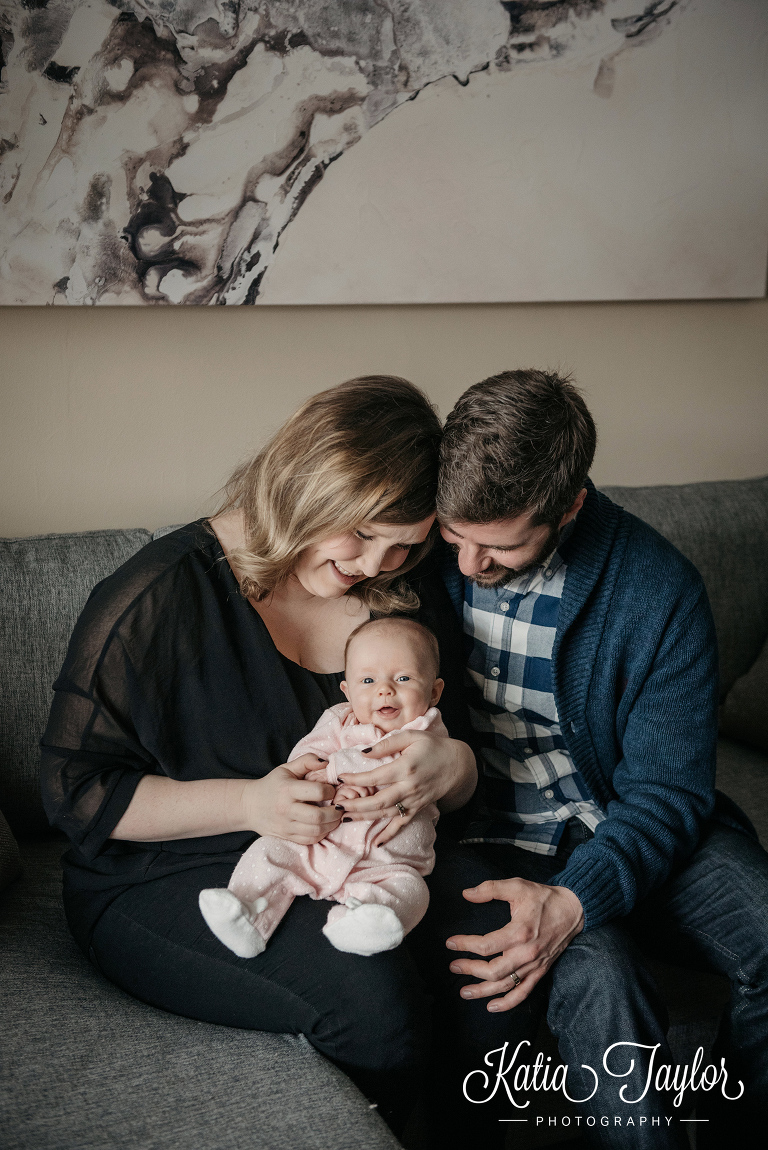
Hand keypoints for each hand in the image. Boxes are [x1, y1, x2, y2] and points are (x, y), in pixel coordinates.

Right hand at [242, 754, 341, 844]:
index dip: (330, 791)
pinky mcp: (286, 837)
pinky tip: (324, 825)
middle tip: (340, 807)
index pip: (316, 792)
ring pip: (316, 831)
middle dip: (335, 812)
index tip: (332, 790)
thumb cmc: (272, 785)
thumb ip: (307, 761)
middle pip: (318, 816)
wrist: (249, 805)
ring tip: (335, 816)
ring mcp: (286, 826)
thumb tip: (326, 762)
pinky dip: (322, 834)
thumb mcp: (286, 768)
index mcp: (287, 789)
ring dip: (331, 825)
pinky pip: (309, 840)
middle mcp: (286, 809)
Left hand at [335, 731, 475, 845]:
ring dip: (365, 818)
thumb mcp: (412, 736)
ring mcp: (413, 800)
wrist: (457, 764)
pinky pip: (401, 824)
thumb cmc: (433, 746)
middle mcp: (409, 787)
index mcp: (406, 767)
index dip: (357, 778)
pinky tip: (376, 843)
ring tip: (345, 819)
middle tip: (336, 806)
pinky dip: (389, 835)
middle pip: (378, 800)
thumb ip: (387, 743)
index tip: (341, 778)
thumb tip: (364, 753)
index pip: (376, 776)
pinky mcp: (417, 808)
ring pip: (386, 814)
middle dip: (356, 805)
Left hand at [446, 878, 583, 1010]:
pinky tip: (491, 1007)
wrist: (573, 910)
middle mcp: (526, 953)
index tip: (450, 943)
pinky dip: (507, 1003)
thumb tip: (466, 894)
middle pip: (493, 970)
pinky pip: (523, 993)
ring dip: (483, 991)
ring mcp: (534, 965)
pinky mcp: (540, 971)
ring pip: (505, 985)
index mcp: (519, 932)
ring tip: (464, 991)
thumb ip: (490, 888)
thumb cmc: (543, 898)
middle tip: (453, 966)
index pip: (486, 945)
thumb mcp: (517, 886)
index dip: (465, 945)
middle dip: (470, 970)